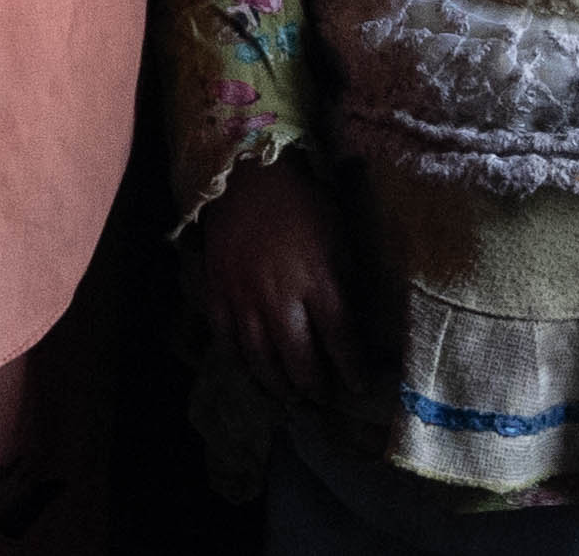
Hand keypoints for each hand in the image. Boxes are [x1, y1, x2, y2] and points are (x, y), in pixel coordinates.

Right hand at [183, 161, 360, 402]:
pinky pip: (228, 343)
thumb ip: (344, 283)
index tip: (360, 387)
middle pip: (300, 362)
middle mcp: (281, 301)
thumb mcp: (339, 239)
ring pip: (262, 361)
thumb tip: (353, 323)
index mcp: (319, 283)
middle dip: (315, 388)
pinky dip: (241, 364)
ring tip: (290, 398)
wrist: (248, 177)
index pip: (341, 341)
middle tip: (323, 401)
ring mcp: (244, 301)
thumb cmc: (304, 203)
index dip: (352, 370)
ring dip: (279, 386)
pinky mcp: (217, 296)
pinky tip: (252, 373)